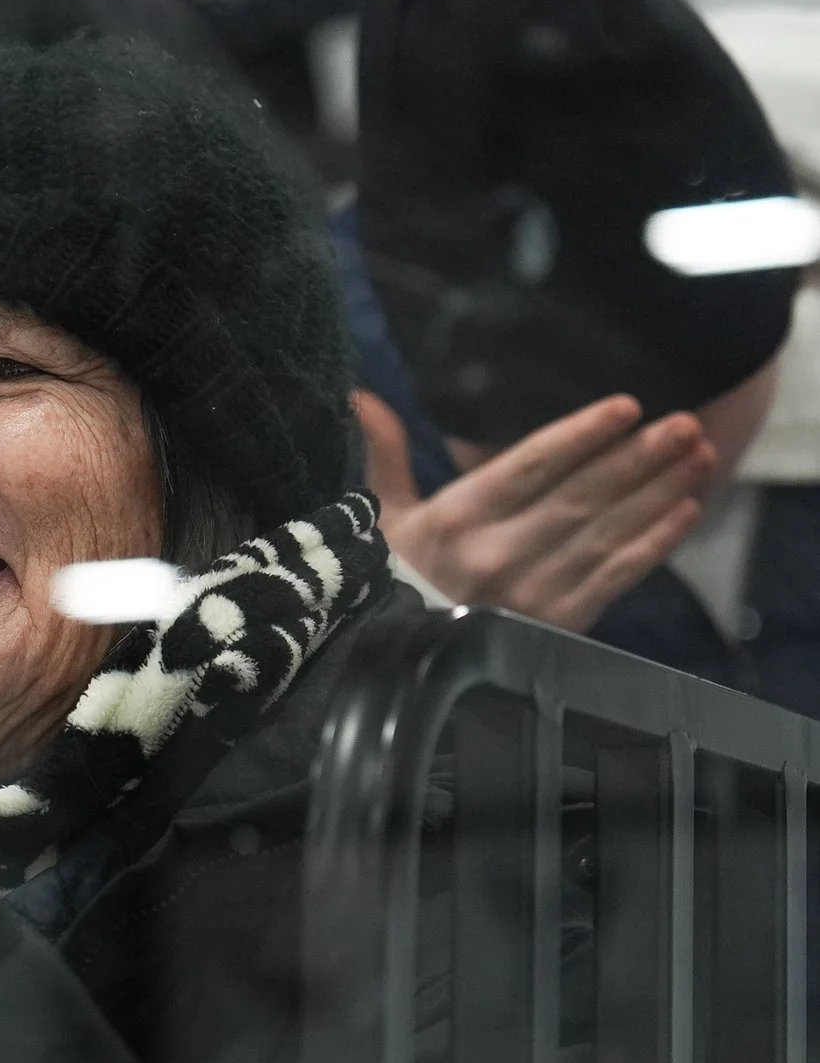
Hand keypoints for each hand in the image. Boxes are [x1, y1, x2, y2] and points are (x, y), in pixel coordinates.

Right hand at [360, 390, 715, 633]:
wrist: (386, 665)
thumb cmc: (388, 579)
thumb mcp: (380, 518)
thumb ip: (384, 456)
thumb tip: (364, 398)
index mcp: (454, 519)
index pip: (529, 467)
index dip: (581, 435)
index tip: (626, 407)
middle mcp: (496, 553)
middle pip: (581, 495)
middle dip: (638, 457)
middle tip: (684, 423)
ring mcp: (530, 592)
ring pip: (606, 533)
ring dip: (658, 493)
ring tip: (698, 456)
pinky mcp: (555, 626)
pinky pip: (615, 578)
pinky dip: (654, 544)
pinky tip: (684, 513)